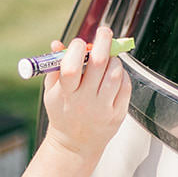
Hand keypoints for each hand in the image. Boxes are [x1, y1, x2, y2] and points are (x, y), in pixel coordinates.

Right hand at [41, 24, 131, 162]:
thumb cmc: (63, 113)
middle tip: (104, 32)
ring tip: (108, 58)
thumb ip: (55, 67)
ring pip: (115, 74)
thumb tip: (57, 43)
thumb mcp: (52, 92)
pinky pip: (125, 87)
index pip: (71, 68)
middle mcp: (85, 102)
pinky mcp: (117, 114)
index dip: (76, 50)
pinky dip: (122, 75)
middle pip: (99, 65)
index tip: (79, 43)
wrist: (75, 144)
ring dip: (113, 59)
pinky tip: (115, 74)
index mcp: (66, 94)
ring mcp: (103, 109)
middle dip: (103, 42)